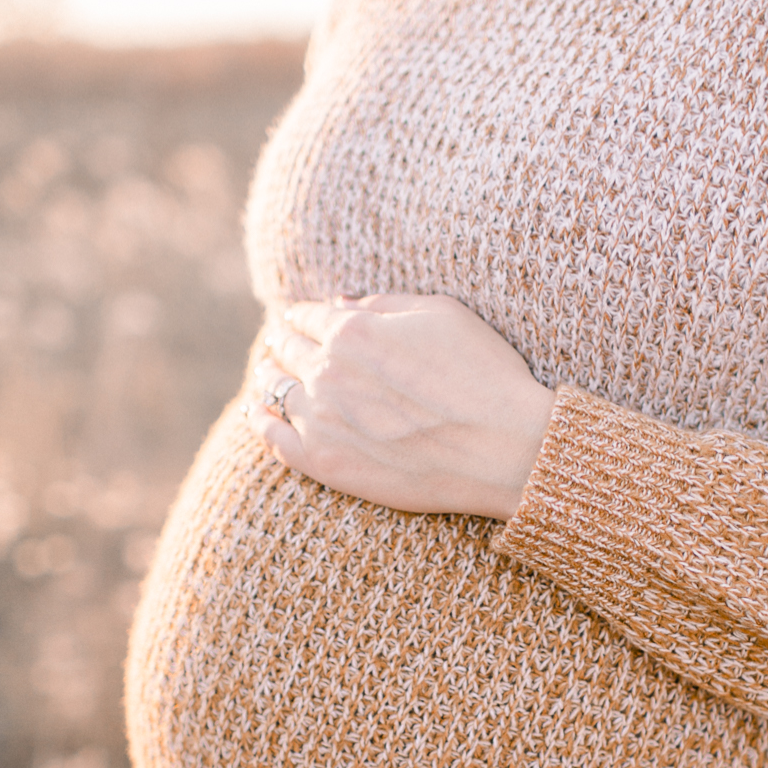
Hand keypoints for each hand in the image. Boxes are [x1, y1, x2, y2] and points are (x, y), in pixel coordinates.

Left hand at [247, 294, 556, 520]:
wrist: (508, 448)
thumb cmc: (487, 375)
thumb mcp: (445, 314)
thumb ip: (386, 304)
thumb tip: (343, 304)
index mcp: (352, 329)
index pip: (307, 315)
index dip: (306, 315)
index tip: (307, 320)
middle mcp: (327, 371)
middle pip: (286, 348)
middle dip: (285, 343)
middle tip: (284, 345)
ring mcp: (322, 419)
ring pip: (274, 389)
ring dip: (270, 377)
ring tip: (270, 375)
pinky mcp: (326, 463)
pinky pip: (274, 438)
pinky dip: (262, 420)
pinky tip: (258, 412)